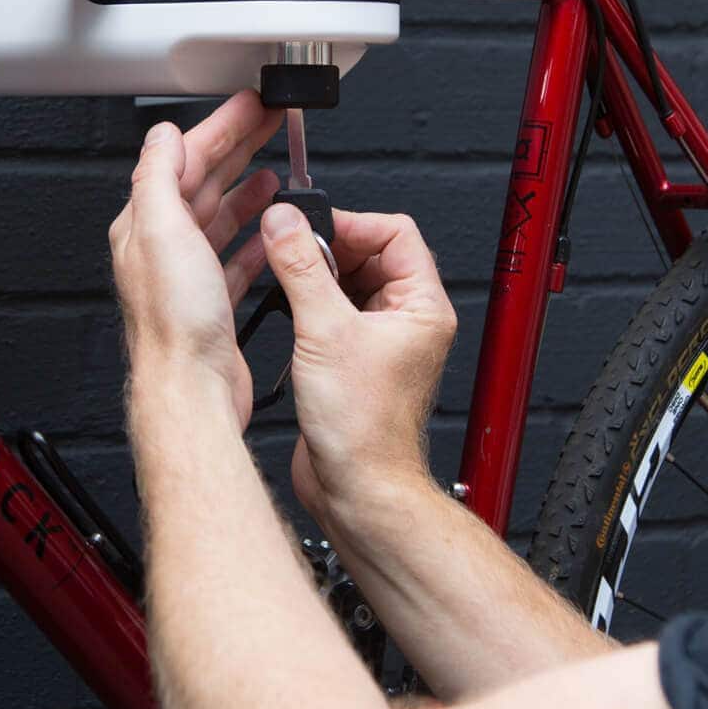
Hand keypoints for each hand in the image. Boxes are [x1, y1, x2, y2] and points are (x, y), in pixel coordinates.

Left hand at [108, 91, 281, 428]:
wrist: (192, 388)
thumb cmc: (176, 324)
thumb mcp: (162, 231)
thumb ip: (159, 176)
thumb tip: (163, 135)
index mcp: (148, 225)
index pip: (184, 160)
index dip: (221, 126)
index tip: (251, 105)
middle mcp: (165, 249)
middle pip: (205, 182)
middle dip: (239, 147)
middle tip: (271, 121)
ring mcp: (190, 277)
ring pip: (222, 218)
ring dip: (248, 191)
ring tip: (274, 173)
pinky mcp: (214, 304)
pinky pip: (237, 258)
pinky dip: (256, 239)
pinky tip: (272, 232)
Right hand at [257, 203, 458, 520]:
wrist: (357, 486)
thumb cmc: (364, 429)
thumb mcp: (325, 331)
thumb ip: (301, 268)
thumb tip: (285, 223)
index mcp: (422, 306)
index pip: (395, 232)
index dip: (350, 222)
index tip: (308, 228)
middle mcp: (407, 320)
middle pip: (369, 254)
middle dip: (327, 249)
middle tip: (289, 252)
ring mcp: (381, 340)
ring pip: (348, 283)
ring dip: (315, 277)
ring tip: (285, 281)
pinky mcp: (354, 359)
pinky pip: (333, 312)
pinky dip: (308, 304)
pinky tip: (286, 311)